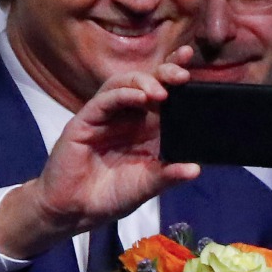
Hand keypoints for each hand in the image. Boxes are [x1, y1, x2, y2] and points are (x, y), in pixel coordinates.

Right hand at [0, 47, 199, 258]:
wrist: (76, 211)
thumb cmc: (111, 195)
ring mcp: (107, 115)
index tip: (193, 60)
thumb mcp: (146, 186)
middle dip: (165, 71)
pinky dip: (123, 95)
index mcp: (147, 126)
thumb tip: (195, 169)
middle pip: (147, 81)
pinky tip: (140, 98)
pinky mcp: (86, 120)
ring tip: (162, 92)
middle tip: (183, 75)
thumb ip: (168, 176)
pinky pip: (105, 100)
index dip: (176, 74)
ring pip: (125, 83)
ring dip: (145, 81)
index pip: (165, 92)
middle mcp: (128, 116)